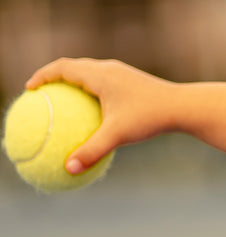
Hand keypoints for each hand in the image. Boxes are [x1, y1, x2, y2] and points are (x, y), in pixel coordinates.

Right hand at [24, 57, 181, 172]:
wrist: (185, 106)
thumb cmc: (150, 117)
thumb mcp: (119, 135)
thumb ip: (91, 150)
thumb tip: (68, 169)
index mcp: (100, 74)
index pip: (62, 67)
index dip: (42, 76)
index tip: (30, 89)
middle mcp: (109, 69)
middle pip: (74, 67)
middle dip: (55, 78)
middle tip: (42, 94)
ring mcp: (122, 74)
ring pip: (90, 74)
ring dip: (74, 83)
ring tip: (64, 102)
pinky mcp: (133, 82)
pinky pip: (105, 85)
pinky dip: (93, 94)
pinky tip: (95, 116)